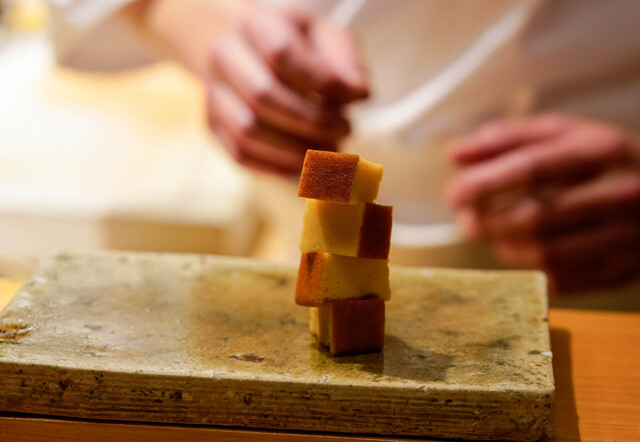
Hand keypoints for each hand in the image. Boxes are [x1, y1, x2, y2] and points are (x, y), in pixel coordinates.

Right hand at [207, 5, 368, 174]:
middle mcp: (225, 56)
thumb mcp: (325, 36)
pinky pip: (241, 155)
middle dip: (311, 122)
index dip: (321, 82)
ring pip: (248, 132)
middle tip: (345, 131)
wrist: (241, 48)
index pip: (281, 53)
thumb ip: (346, 61)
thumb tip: (360, 94)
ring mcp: (213, 94)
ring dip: (295, 150)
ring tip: (329, 152)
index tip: (355, 100)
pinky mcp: (212, 126)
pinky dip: (278, 167)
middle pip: (262, 96)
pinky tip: (306, 166)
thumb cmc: (293, 45)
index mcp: (256, 24)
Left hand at [446, 114, 639, 292]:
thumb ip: (507, 139)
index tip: (454, 194)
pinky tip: (522, 249)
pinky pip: (560, 279)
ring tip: (492, 233)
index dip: (485, 183)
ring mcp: (626, 237)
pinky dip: (529, 266)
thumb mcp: (562, 134)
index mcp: (602, 150)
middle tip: (467, 220)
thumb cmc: (601, 160)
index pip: (532, 168)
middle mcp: (620, 193)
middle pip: (536, 217)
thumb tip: (454, 155)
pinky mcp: (621, 271)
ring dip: (504, 247)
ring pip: (545, 254)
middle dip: (488, 222)